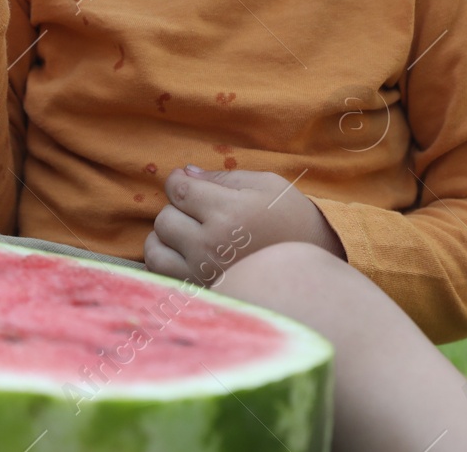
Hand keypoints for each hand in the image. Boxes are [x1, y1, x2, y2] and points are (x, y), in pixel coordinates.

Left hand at [143, 165, 345, 286]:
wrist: (311, 274)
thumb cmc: (292, 222)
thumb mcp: (266, 186)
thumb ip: (223, 178)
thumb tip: (185, 172)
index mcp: (229, 213)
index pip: (178, 188)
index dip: (179, 181)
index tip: (190, 184)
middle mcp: (211, 245)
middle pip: (165, 217)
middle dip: (178, 209)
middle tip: (201, 213)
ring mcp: (203, 273)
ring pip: (155, 247)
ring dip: (167, 237)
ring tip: (190, 235)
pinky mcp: (200, 293)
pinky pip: (159, 275)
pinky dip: (163, 261)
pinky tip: (184, 255)